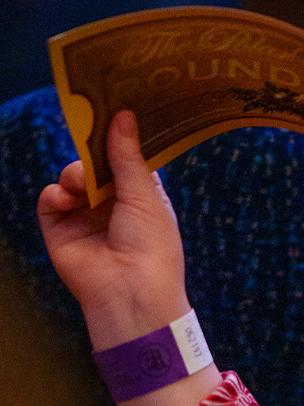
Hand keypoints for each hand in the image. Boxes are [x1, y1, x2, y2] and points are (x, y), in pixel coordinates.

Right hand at [37, 110, 190, 350]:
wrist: (131, 294)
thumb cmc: (151, 248)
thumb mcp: (144, 196)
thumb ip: (127, 156)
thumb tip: (122, 114)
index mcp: (142, 199)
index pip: (126, 160)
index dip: (118, 139)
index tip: (110, 110)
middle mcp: (113, 207)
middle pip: (95, 165)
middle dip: (90, 153)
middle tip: (88, 137)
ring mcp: (86, 219)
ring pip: (71, 179)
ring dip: (73, 174)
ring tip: (81, 185)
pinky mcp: (61, 232)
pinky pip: (50, 201)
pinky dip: (54, 194)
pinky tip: (64, 198)